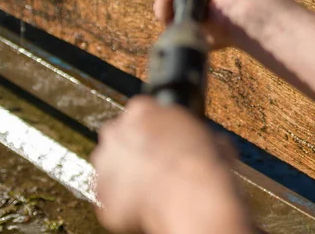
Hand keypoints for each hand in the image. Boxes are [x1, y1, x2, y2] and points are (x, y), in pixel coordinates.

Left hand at [91, 97, 250, 233]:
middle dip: (136, 148)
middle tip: (159, 162)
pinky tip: (147, 204)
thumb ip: (198, 134)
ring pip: (113, 167)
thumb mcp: (210, 135)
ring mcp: (104, 164)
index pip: (142, 111)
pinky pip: (112, 197)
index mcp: (141, 109)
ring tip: (154, 186)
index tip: (165, 137)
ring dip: (128, 174)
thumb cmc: (201, 162)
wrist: (190, 197)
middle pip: (121, 136)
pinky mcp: (102, 195)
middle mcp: (115, 132)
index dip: (155, 127)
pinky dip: (126, 201)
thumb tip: (212, 144)